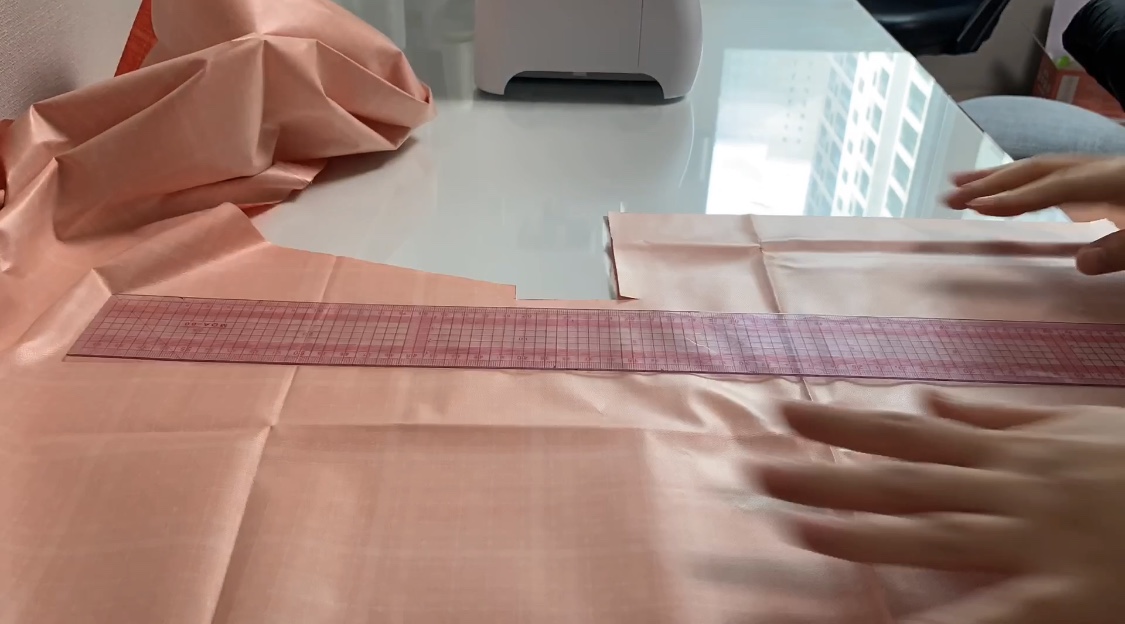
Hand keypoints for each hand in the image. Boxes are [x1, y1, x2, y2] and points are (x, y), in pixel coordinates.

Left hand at [756, 393, 1124, 623]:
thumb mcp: (1073, 424)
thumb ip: (998, 417)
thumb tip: (931, 404)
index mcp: (1008, 452)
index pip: (906, 435)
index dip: (842, 423)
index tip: (781, 411)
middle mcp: (1008, 490)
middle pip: (901, 481)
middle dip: (827, 474)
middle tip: (756, 470)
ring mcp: (1034, 541)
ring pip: (933, 534)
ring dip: (863, 531)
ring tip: (798, 527)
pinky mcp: (1065, 595)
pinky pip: (995, 616)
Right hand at [945, 155, 1124, 274]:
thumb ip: (1118, 251)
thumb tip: (1082, 264)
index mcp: (1113, 180)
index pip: (1052, 187)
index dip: (1013, 197)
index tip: (975, 206)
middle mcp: (1098, 170)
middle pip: (1037, 171)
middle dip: (990, 183)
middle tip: (951, 197)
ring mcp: (1097, 173)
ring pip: (1040, 169)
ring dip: (996, 177)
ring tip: (957, 185)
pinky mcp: (1097, 182)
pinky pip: (1050, 177)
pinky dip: (1019, 183)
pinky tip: (999, 192)